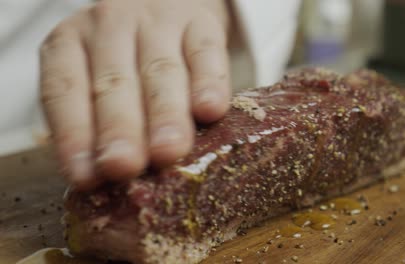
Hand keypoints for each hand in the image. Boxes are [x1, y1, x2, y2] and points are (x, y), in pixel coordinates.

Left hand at [40, 0, 230, 188]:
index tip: (86, 176)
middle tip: (125, 166)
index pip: (64, 90)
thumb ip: (94, 119)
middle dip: (120, 129)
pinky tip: (210, 110)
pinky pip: (205, 51)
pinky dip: (208, 82)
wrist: (163, 3)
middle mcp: (110, 27)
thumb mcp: (92, 75)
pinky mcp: (200, 22)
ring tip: (168, 151)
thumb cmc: (124, 55)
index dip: (74, 135)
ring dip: (164, 114)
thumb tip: (103, 182)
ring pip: (160, 71)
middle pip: (114, 83)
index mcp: (70, 44)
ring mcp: (157, 21)